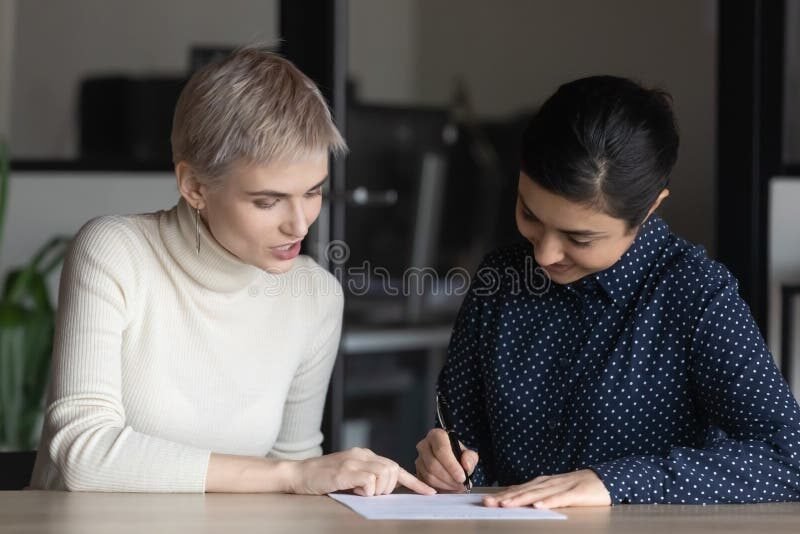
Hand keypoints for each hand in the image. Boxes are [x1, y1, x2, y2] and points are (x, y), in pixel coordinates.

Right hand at [289, 447, 434, 495]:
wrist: (298, 475)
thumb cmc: (324, 479)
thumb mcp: (350, 476)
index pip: (396, 466)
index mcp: (366, 455)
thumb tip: (386, 490)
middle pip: (394, 470)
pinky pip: (370, 481)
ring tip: (360, 492)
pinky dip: (366, 491)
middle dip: (389, 487)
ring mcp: (355, 461)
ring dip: (378, 490)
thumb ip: (368, 478)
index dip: (414, 482)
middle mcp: (363, 454)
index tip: (429, 493)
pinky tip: (353, 491)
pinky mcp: (346, 470)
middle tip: (371, 494)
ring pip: (385, 474)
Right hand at [414, 428, 478, 490]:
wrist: (450, 462)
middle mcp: (424, 445)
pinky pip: (425, 483)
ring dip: (445, 485)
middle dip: (449, 478)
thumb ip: (470, 458)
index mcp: (437, 436)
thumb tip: (466, 465)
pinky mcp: (417, 472)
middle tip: (461, 485)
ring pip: (428, 475)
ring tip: (456, 487)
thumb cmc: (458, 456)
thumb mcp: (469, 454)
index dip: (452, 465)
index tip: (462, 477)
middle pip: (433, 464)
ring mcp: (418, 459)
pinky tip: (448, 488)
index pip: (441, 449)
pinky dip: (438, 489)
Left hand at [483, 469, 610, 508]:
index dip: (502, 495)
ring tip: (506, 505)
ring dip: (521, 499)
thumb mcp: (554, 490)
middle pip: (524, 491)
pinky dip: (549, 502)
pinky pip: (560, 499)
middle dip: (505, 497)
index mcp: (542, 483)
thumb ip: (537, 494)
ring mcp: (562, 487)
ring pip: (538, 494)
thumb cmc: (577, 488)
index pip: (519, 489)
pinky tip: (538, 506)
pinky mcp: (576, 494)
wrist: (605, 480)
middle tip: (488, 503)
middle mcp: (548, 483)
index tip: (486, 500)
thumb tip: (516, 497)